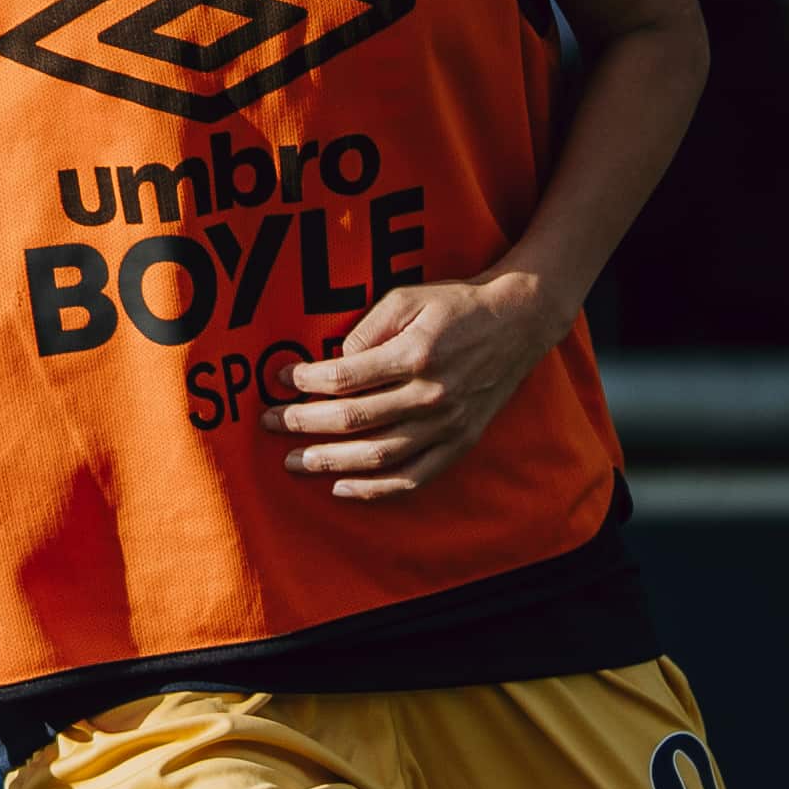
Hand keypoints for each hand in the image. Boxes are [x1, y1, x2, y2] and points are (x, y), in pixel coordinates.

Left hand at [277, 273, 555, 499]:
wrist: (518, 322)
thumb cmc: (455, 306)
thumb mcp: (407, 298)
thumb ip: (366, 329)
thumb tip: (331, 362)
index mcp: (416, 354)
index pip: (346, 377)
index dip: (306, 382)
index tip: (281, 380)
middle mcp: (431, 394)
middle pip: (354, 420)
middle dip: (303, 424)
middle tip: (269, 424)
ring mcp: (447, 424)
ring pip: (379, 456)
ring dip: (329, 462)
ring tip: (293, 462)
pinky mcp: (460, 442)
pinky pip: (413, 477)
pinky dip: (375, 490)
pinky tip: (341, 488)